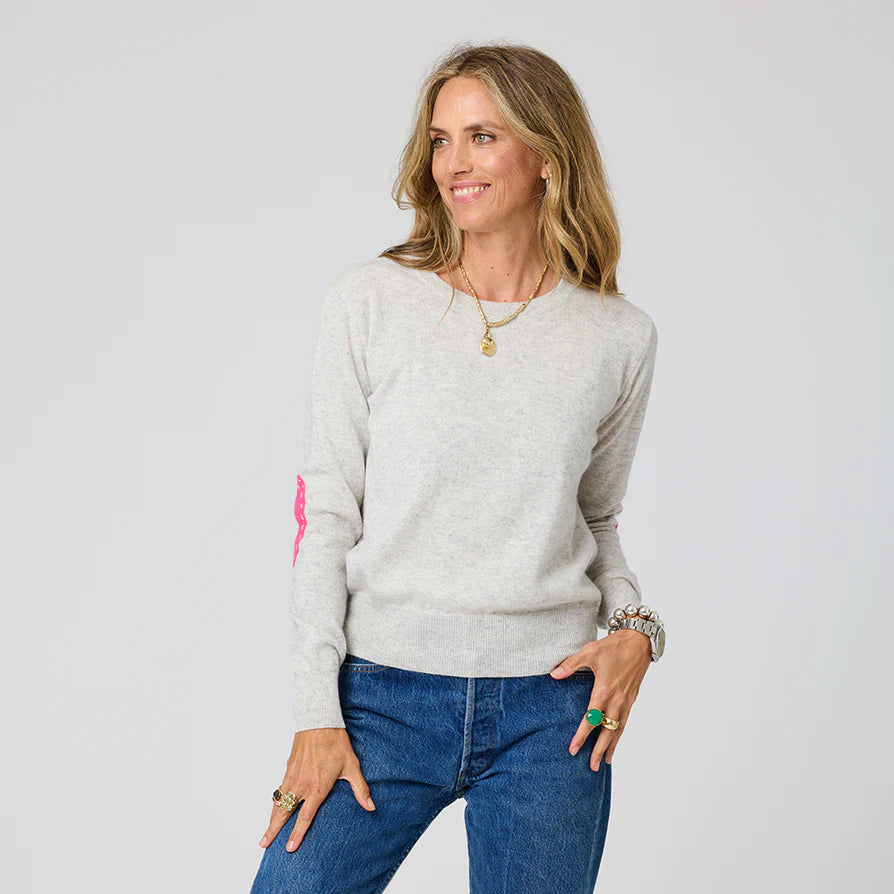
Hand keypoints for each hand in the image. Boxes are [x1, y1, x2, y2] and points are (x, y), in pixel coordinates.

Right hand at [259, 728, 375, 851]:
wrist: (319, 721)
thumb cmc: (336, 742)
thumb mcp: (352, 766)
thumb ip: (360, 789)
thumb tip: (371, 806)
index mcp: (317, 787)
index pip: (304, 817)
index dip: (297, 834)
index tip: (289, 848)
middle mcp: (301, 785)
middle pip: (283, 813)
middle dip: (273, 830)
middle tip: (264, 844)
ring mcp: (292, 776)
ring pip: (278, 802)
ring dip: (271, 817)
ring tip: (266, 832)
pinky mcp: (288, 767)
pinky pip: (279, 789)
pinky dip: (275, 801)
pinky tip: (275, 806)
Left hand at [549, 629, 651, 770]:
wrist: (639, 641)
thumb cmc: (613, 646)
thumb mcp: (589, 651)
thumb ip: (571, 664)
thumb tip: (554, 674)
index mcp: (604, 690)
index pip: (591, 719)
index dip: (582, 735)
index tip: (574, 749)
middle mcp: (617, 699)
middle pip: (607, 731)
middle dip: (599, 750)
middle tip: (591, 766)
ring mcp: (626, 700)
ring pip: (619, 729)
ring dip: (612, 746)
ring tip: (606, 762)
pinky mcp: (632, 698)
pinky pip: (625, 721)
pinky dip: (620, 734)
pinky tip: (616, 740)